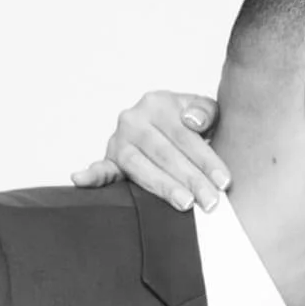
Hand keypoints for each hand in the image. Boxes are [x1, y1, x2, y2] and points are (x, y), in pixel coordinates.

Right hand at [70, 91, 228, 212]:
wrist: (168, 125)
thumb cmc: (190, 125)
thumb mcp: (204, 111)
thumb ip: (205, 111)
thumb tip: (193, 122)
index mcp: (158, 103)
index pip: (185, 135)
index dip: (206, 159)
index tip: (224, 181)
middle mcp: (134, 119)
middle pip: (165, 153)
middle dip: (191, 179)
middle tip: (211, 201)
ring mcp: (119, 140)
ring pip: (140, 166)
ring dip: (163, 186)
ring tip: (185, 203)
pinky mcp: (110, 159)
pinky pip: (101, 168)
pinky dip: (91, 174)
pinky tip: (80, 179)